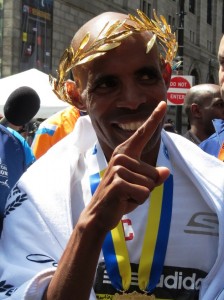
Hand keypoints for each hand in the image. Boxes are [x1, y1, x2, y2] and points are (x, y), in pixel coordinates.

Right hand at [85, 101, 169, 231]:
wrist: (99, 214)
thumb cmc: (120, 197)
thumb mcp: (140, 186)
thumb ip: (153, 177)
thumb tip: (166, 172)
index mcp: (126, 153)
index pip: (142, 133)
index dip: (154, 119)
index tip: (163, 103)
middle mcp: (121, 157)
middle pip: (154, 173)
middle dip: (146, 188)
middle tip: (128, 192)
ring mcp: (118, 168)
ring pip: (150, 184)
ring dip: (141, 195)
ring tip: (125, 196)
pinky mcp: (118, 182)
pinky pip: (144, 193)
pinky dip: (138, 201)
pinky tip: (123, 201)